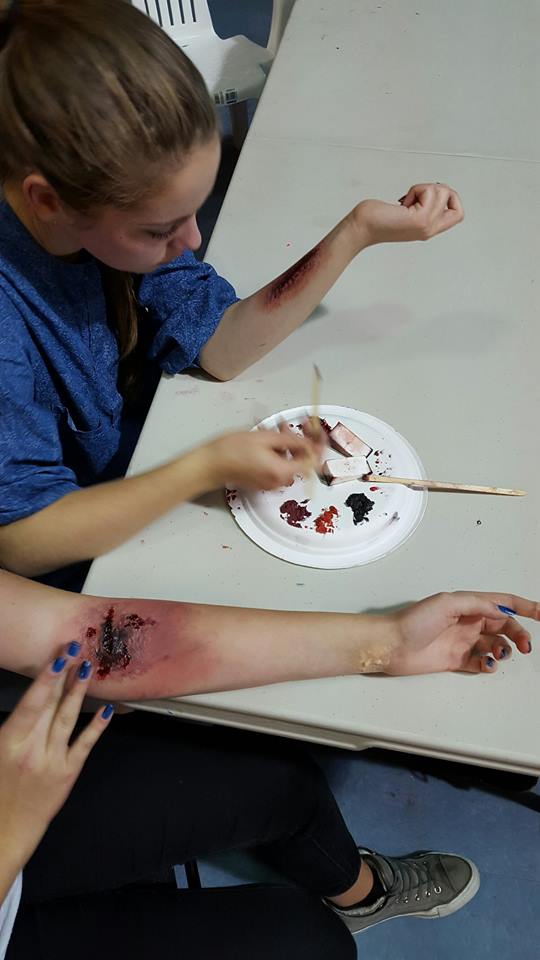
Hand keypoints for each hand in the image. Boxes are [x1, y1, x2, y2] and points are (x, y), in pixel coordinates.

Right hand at [0, 644, 112, 867]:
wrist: (3, 832)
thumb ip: (10, 726)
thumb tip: (28, 701)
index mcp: (7, 743)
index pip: (31, 704)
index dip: (46, 678)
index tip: (58, 656)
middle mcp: (31, 750)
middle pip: (51, 705)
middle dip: (64, 674)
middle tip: (77, 647)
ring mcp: (52, 762)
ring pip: (68, 719)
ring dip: (79, 691)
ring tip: (89, 667)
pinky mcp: (67, 775)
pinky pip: (85, 745)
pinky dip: (96, 726)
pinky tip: (107, 708)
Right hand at [202, 424, 319, 490]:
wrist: (209, 465)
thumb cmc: (233, 449)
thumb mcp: (265, 438)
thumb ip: (292, 441)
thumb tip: (310, 443)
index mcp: (283, 472)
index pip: (312, 462)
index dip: (318, 446)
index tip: (319, 432)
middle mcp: (279, 481)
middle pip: (300, 460)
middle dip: (299, 440)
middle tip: (293, 423)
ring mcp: (270, 482)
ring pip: (288, 461)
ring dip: (286, 443)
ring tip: (275, 426)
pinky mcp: (261, 480)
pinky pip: (276, 465)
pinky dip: (276, 451)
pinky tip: (265, 438)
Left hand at [353, 182, 463, 245]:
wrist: (361, 229)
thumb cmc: (376, 220)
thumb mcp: (407, 213)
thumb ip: (421, 207)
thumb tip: (430, 191)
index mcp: (428, 229)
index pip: (458, 214)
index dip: (450, 199)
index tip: (428, 197)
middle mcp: (430, 229)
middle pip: (454, 200)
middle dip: (439, 189)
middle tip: (418, 195)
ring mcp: (426, 225)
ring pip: (443, 191)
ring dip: (423, 187)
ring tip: (407, 199)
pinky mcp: (418, 218)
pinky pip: (430, 191)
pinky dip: (416, 189)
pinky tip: (402, 202)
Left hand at [384, 591, 536, 675]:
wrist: (391, 645)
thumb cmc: (413, 621)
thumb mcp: (447, 603)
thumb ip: (477, 605)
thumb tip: (502, 610)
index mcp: (468, 605)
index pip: (503, 603)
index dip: (525, 607)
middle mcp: (468, 622)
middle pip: (504, 627)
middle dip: (519, 634)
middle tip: (525, 646)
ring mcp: (463, 641)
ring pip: (496, 646)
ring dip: (504, 650)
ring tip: (498, 654)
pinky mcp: (456, 660)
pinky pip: (481, 662)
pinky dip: (489, 664)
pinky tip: (486, 664)